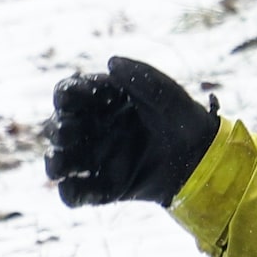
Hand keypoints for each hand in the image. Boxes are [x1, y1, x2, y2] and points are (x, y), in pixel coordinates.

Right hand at [44, 57, 220, 207]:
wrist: (202, 159)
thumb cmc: (183, 119)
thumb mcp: (168, 94)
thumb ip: (141, 76)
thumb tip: (111, 62)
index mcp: (100, 102)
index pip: (68, 94)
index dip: (66, 95)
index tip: (78, 98)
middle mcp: (92, 129)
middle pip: (57, 128)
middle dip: (58, 130)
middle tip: (72, 131)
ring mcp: (96, 159)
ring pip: (60, 162)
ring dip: (54, 162)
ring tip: (60, 165)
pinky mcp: (105, 187)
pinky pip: (77, 194)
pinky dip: (71, 194)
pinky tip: (77, 190)